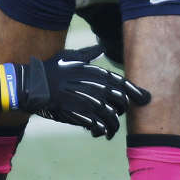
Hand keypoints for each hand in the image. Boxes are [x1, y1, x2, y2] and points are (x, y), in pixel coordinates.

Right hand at [14, 45, 150, 138]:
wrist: (34, 84)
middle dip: (122, 110)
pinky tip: (97, 132)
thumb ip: (87, 54)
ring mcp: (89, 101)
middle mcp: (96, 86)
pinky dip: (100, 130)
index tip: (145, 98)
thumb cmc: (52, 69)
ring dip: (112, 126)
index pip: (122, 83)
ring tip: (108, 131)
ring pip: (111, 117)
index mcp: (95, 72)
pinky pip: (98, 126)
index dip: (136, 91)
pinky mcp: (80, 114)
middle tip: (117, 114)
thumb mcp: (70, 56)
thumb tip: (99, 47)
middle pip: (121, 101)